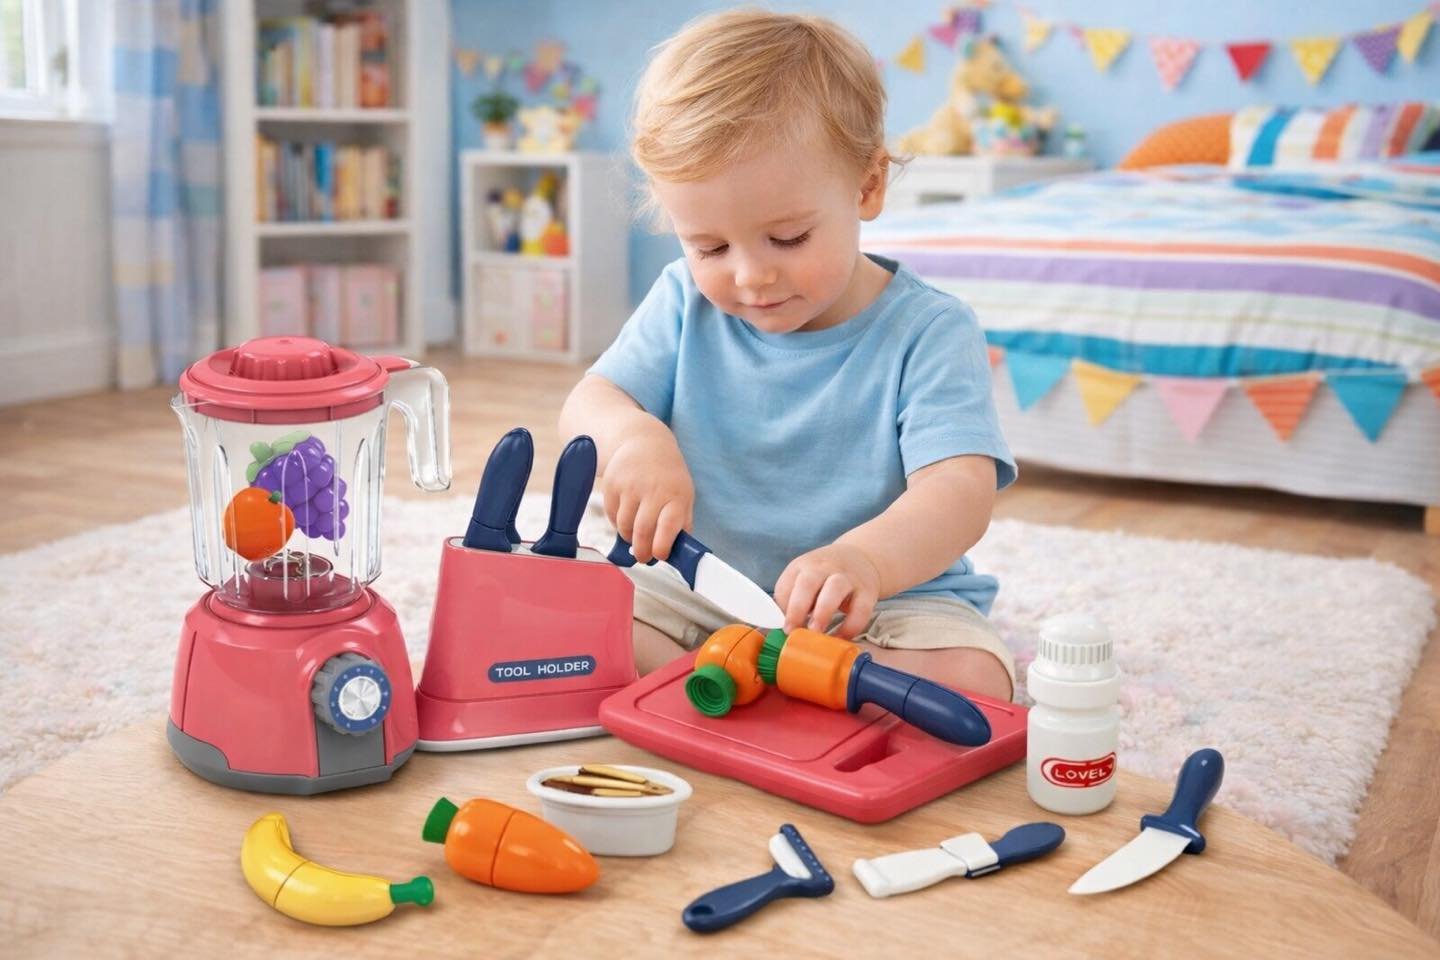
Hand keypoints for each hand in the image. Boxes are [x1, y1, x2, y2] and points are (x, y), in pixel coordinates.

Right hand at [602, 431, 693, 563]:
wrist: (645, 443)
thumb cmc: (668, 477)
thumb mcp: (683, 495)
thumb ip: (681, 523)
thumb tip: (677, 552)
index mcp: (675, 495)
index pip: (668, 526)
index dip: (662, 547)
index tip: (659, 556)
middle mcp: (652, 490)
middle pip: (642, 531)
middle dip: (642, 551)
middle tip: (643, 558)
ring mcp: (630, 486)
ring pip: (624, 526)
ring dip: (629, 537)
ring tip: (636, 536)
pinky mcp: (612, 484)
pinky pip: (612, 515)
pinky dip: (618, 523)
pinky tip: (627, 517)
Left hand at [774, 542, 881, 639]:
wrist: (861, 558)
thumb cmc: (824, 577)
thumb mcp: (804, 578)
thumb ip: (792, 599)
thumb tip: (779, 630)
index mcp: (803, 566)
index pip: (786, 583)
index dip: (781, 607)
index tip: (780, 626)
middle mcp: (824, 568)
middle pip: (808, 581)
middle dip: (797, 607)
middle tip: (791, 630)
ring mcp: (847, 577)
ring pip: (835, 588)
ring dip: (823, 612)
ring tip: (816, 632)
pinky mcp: (867, 591)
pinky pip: (861, 609)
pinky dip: (851, 627)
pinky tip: (841, 638)